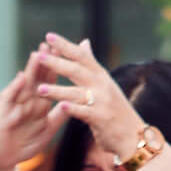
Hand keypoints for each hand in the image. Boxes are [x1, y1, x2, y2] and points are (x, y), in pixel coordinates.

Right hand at [0, 59, 71, 170]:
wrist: (3, 160)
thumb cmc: (24, 145)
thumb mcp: (47, 131)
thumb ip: (59, 116)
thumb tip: (75, 101)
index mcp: (39, 103)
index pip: (49, 81)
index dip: (58, 67)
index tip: (68, 53)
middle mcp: (27, 100)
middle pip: (37, 77)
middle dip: (45, 61)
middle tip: (52, 44)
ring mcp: (14, 104)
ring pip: (24, 83)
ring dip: (31, 69)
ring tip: (38, 54)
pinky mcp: (3, 112)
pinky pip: (9, 97)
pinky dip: (15, 87)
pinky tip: (22, 77)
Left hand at [32, 34, 142, 158]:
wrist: (132, 135)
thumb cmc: (115, 109)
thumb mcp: (105, 83)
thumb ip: (91, 64)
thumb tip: (84, 42)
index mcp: (100, 75)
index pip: (81, 56)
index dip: (65, 45)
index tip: (49, 35)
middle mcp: (102, 85)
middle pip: (76, 70)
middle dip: (56, 63)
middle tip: (39, 56)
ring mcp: (102, 101)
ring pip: (76, 93)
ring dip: (57, 90)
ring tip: (39, 88)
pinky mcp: (101, 118)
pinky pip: (84, 112)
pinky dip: (73, 109)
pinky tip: (61, 106)